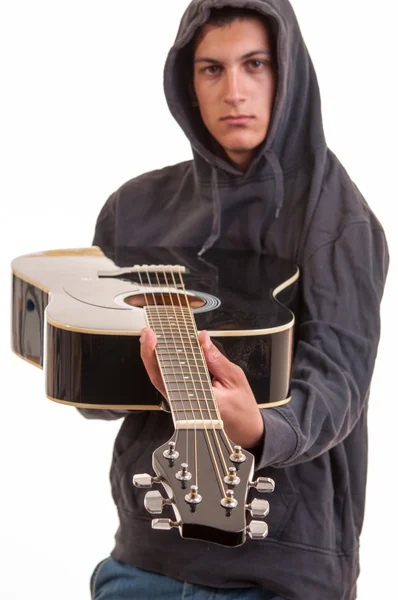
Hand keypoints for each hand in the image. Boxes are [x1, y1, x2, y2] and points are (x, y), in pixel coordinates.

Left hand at [139, 327, 263, 448]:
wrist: (246, 430)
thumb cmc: (242, 409)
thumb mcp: (235, 378)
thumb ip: (216, 358)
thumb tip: (202, 338)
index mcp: (199, 400)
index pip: (171, 375)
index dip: (158, 355)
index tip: (154, 338)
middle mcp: (186, 405)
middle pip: (160, 377)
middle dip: (150, 354)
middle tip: (148, 333)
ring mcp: (183, 404)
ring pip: (162, 380)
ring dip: (154, 359)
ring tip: (151, 339)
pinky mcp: (184, 402)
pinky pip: (170, 383)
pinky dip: (164, 366)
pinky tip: (163, 353)